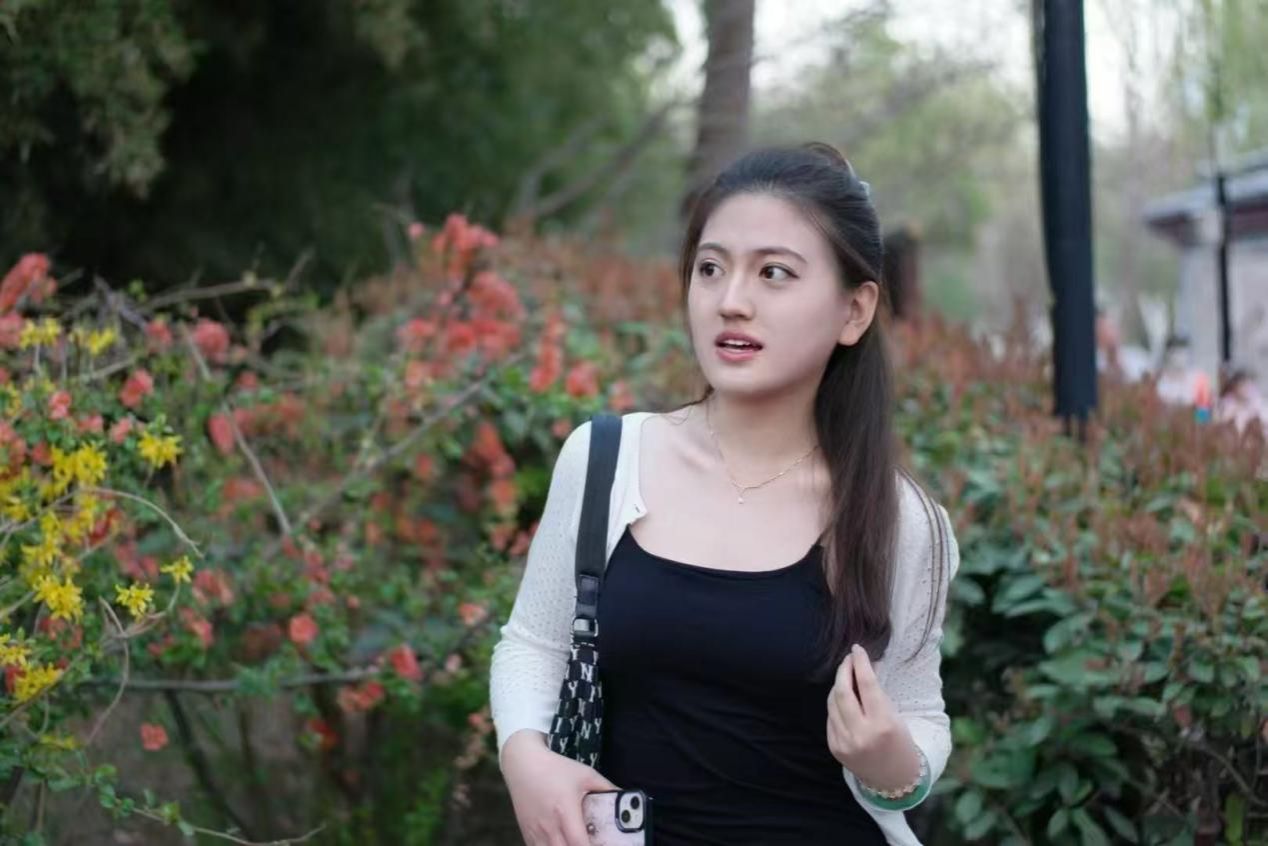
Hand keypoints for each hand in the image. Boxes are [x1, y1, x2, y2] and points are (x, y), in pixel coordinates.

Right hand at [500, 730, 618, 845]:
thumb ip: (607, 788)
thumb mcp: (585, 774)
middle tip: (594, 844)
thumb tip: (626, 798)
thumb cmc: (555, 768)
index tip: (603, 845)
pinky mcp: (527, 835)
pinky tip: (563, 843)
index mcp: (565, 811)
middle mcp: (549, 826)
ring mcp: (536, 833)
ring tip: (579, 843)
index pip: (578, 843)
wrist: (523, 764)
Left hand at [826, 644, 920, 792]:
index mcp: (883, 724)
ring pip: (833, 702)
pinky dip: (835, 704)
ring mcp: (845, 742)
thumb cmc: (900, 743)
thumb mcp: (895, 717)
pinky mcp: (835, 748)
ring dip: (838, 685)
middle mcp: (861, 734)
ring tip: (846, 676)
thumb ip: (877, 694)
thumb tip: (863, 665)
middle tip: (848, 659)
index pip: (867, 684)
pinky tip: (843, 698)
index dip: (860, 663)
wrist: (894, 780)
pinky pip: (830, 717)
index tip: (857, 649)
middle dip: (843, 670)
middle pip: (843, 691)